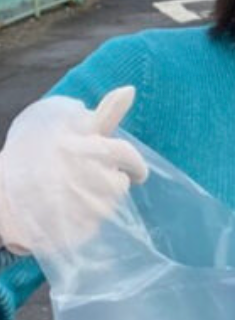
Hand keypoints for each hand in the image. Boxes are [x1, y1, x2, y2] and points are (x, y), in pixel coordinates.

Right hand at [0, 87, 147, 254]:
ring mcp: (82, 205)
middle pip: (120, 185)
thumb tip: (130, 89)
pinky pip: (94, 226)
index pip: (126, 156)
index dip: (135, 166)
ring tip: (70, 195)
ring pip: (110, 206)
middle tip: (87, 183)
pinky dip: (84, 222)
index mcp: (88, 148)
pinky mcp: (76, 230)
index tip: (137, 173)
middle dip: (108, 183)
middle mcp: (88, 176)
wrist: (2, 196)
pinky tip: (65, 213)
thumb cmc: (43, 157)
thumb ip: (106, 114)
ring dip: (97, 201)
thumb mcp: (73, 130)